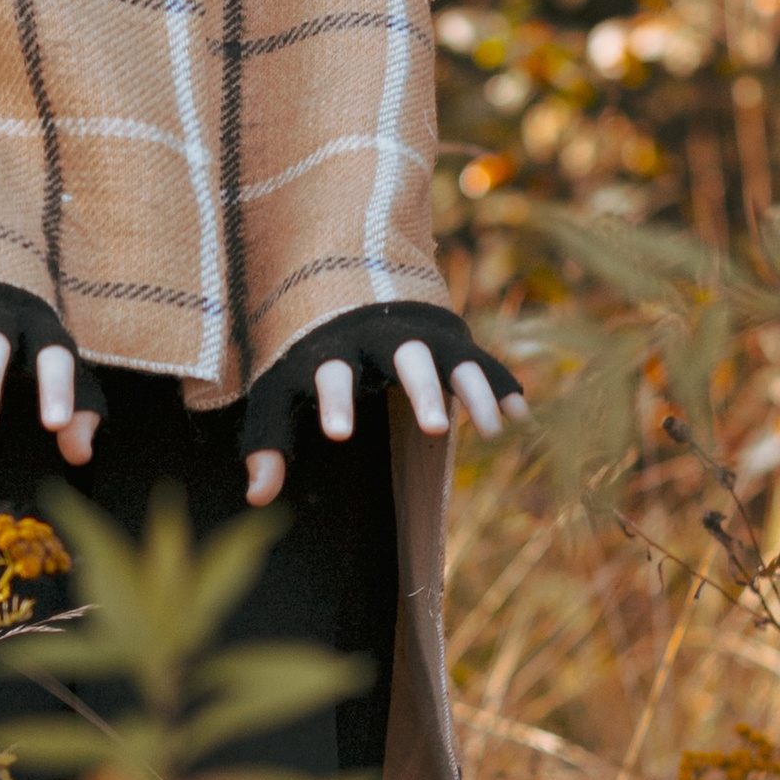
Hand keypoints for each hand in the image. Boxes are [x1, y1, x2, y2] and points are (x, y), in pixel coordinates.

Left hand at [240, 304, 523, 507]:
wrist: (348, 280)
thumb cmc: (308, 349)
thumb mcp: (278, 388)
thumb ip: (268, 440)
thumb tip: (257, 499)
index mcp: (332, 344)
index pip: (331, 373)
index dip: (334, 401)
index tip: (337, 434)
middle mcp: (381, 334)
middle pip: (407, 358)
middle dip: (422, 389)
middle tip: (435, 429)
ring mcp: (422, 335)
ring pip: (455, 358)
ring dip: (473, 391)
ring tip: (493, 433)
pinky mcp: (451, 340)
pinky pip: (482, 363)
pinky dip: (501, 386)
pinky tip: (522, 417)